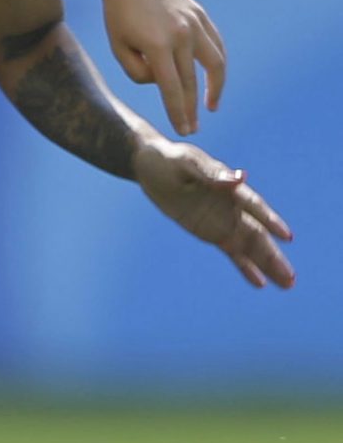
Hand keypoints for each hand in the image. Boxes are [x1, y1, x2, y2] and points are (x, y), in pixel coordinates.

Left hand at [101, 0, 225, 137]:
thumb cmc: (119, 14)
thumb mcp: (118, 47)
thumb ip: (138, 73)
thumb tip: (162, 83)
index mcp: (157, 46)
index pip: (172, 90)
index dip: (178, 113)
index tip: (182, 130)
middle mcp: (181, 36)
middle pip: (191, 82)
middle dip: (191, 109)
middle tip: (191, 129)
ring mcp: (194, 25)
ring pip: (214, 65)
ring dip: (214, 89)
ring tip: (210, 106)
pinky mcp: (200, 16)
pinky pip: (216, 46)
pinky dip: (217, 64)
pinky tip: (214, 79)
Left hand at [135, 138, 293, 288]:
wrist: (151, 166)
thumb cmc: (169, 159)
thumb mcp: (186, 163)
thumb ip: (211, 173)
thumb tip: (240, 179)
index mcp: (229, 186)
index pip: (253, 205)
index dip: (269, 220)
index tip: (286, 236)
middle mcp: (232, 206)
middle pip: (257, 234)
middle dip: (273, 255)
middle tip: (291, 277)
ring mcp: (224, 221)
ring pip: (250, 247)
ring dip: (267, 264)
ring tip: (288, 284)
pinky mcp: (212, 232)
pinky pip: (232, 252)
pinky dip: (245, 266)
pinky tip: (260, 282)